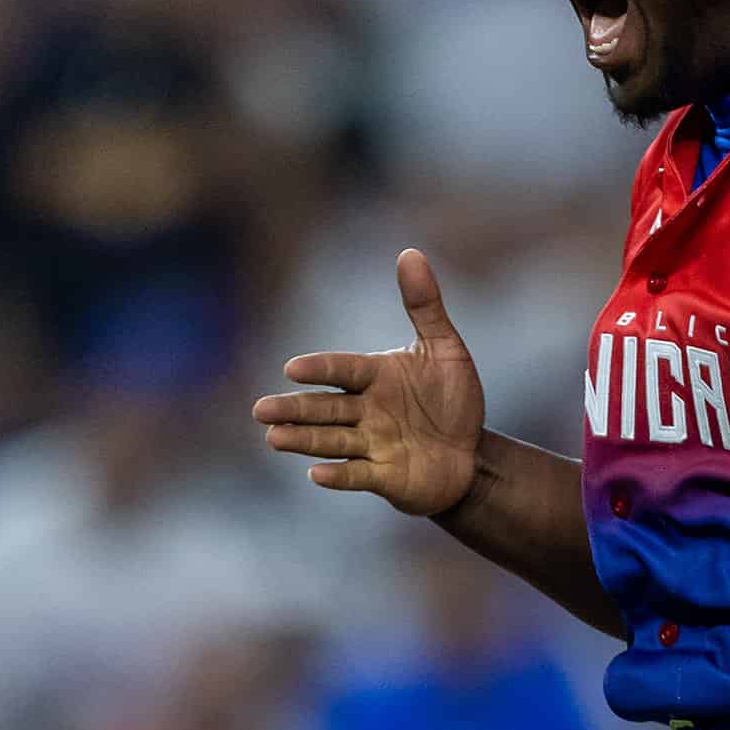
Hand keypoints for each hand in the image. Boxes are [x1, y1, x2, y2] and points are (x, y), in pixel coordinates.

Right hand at [253, 247, 486, 519]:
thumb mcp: (445, 349)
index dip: (321, 370)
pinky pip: (358, 475)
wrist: (469, 453)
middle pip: (325, 409)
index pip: (343, 370)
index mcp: (375, 376)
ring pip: (332, 440)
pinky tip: (316, 474)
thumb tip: (409, 252)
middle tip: (260, 410)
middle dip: (294, 409)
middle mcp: (366, 411)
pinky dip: (339, 475)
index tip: (293, 368)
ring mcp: (373, 445)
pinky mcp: (384, 477)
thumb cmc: (452, 399)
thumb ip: (424, 305)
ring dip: (304, 440)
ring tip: (272, 437)